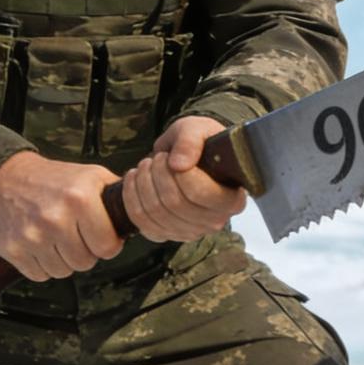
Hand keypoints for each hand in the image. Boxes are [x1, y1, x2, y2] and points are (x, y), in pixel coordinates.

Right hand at [0, 151, 122, 280]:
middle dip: (85, 253)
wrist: (3, 178)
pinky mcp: (13, 249)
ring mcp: (33, 235)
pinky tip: (40, 245)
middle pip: (85, 263)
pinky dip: (42, 265)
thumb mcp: (90, 175)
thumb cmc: (53, 179)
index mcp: (80, 198)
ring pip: (63, 271)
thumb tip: (142, 214)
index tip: (101, 237)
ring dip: (63, 260)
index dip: (107, 245)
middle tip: (76, 236)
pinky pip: (40, 274)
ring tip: (57, 238)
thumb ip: (117, 196)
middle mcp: (56, 217)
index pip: (107, 247)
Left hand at [123, 116, 246, 242]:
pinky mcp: (168, 235)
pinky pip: (142, 222)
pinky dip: (131, 198)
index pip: (202, 194)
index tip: (171, 157)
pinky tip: (134, 179)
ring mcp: (191, 231)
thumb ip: (191, 141)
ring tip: (146, 165)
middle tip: (156, 158)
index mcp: (232, 198)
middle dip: (158, 175)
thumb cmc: (199, 143)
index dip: (181, 175)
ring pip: (157, 213)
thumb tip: (178, 164)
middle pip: (175, 204)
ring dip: (143, 183)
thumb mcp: (198, 129)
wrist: (187, 157)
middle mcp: (215, 221)